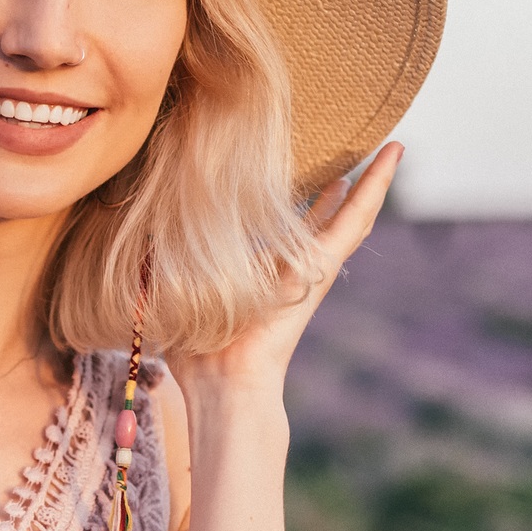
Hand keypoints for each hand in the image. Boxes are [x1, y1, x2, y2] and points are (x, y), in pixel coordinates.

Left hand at [169, 141, 403, 392]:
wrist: (224, 381)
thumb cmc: (195, 347)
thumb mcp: (174, 290)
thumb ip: (164, 265)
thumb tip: (139, 242)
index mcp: (264, 273)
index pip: (290, 230)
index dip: (304, 207)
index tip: (316, 180)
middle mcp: (296, 268)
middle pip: (327, 221)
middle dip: (343, 190)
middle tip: (359, 156)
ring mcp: (315, 267)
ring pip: (353, 216)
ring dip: (374, 182)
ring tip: (392, 150)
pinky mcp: (324, 265)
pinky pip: (355, 219)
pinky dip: (376, 186)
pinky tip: (392, 155)